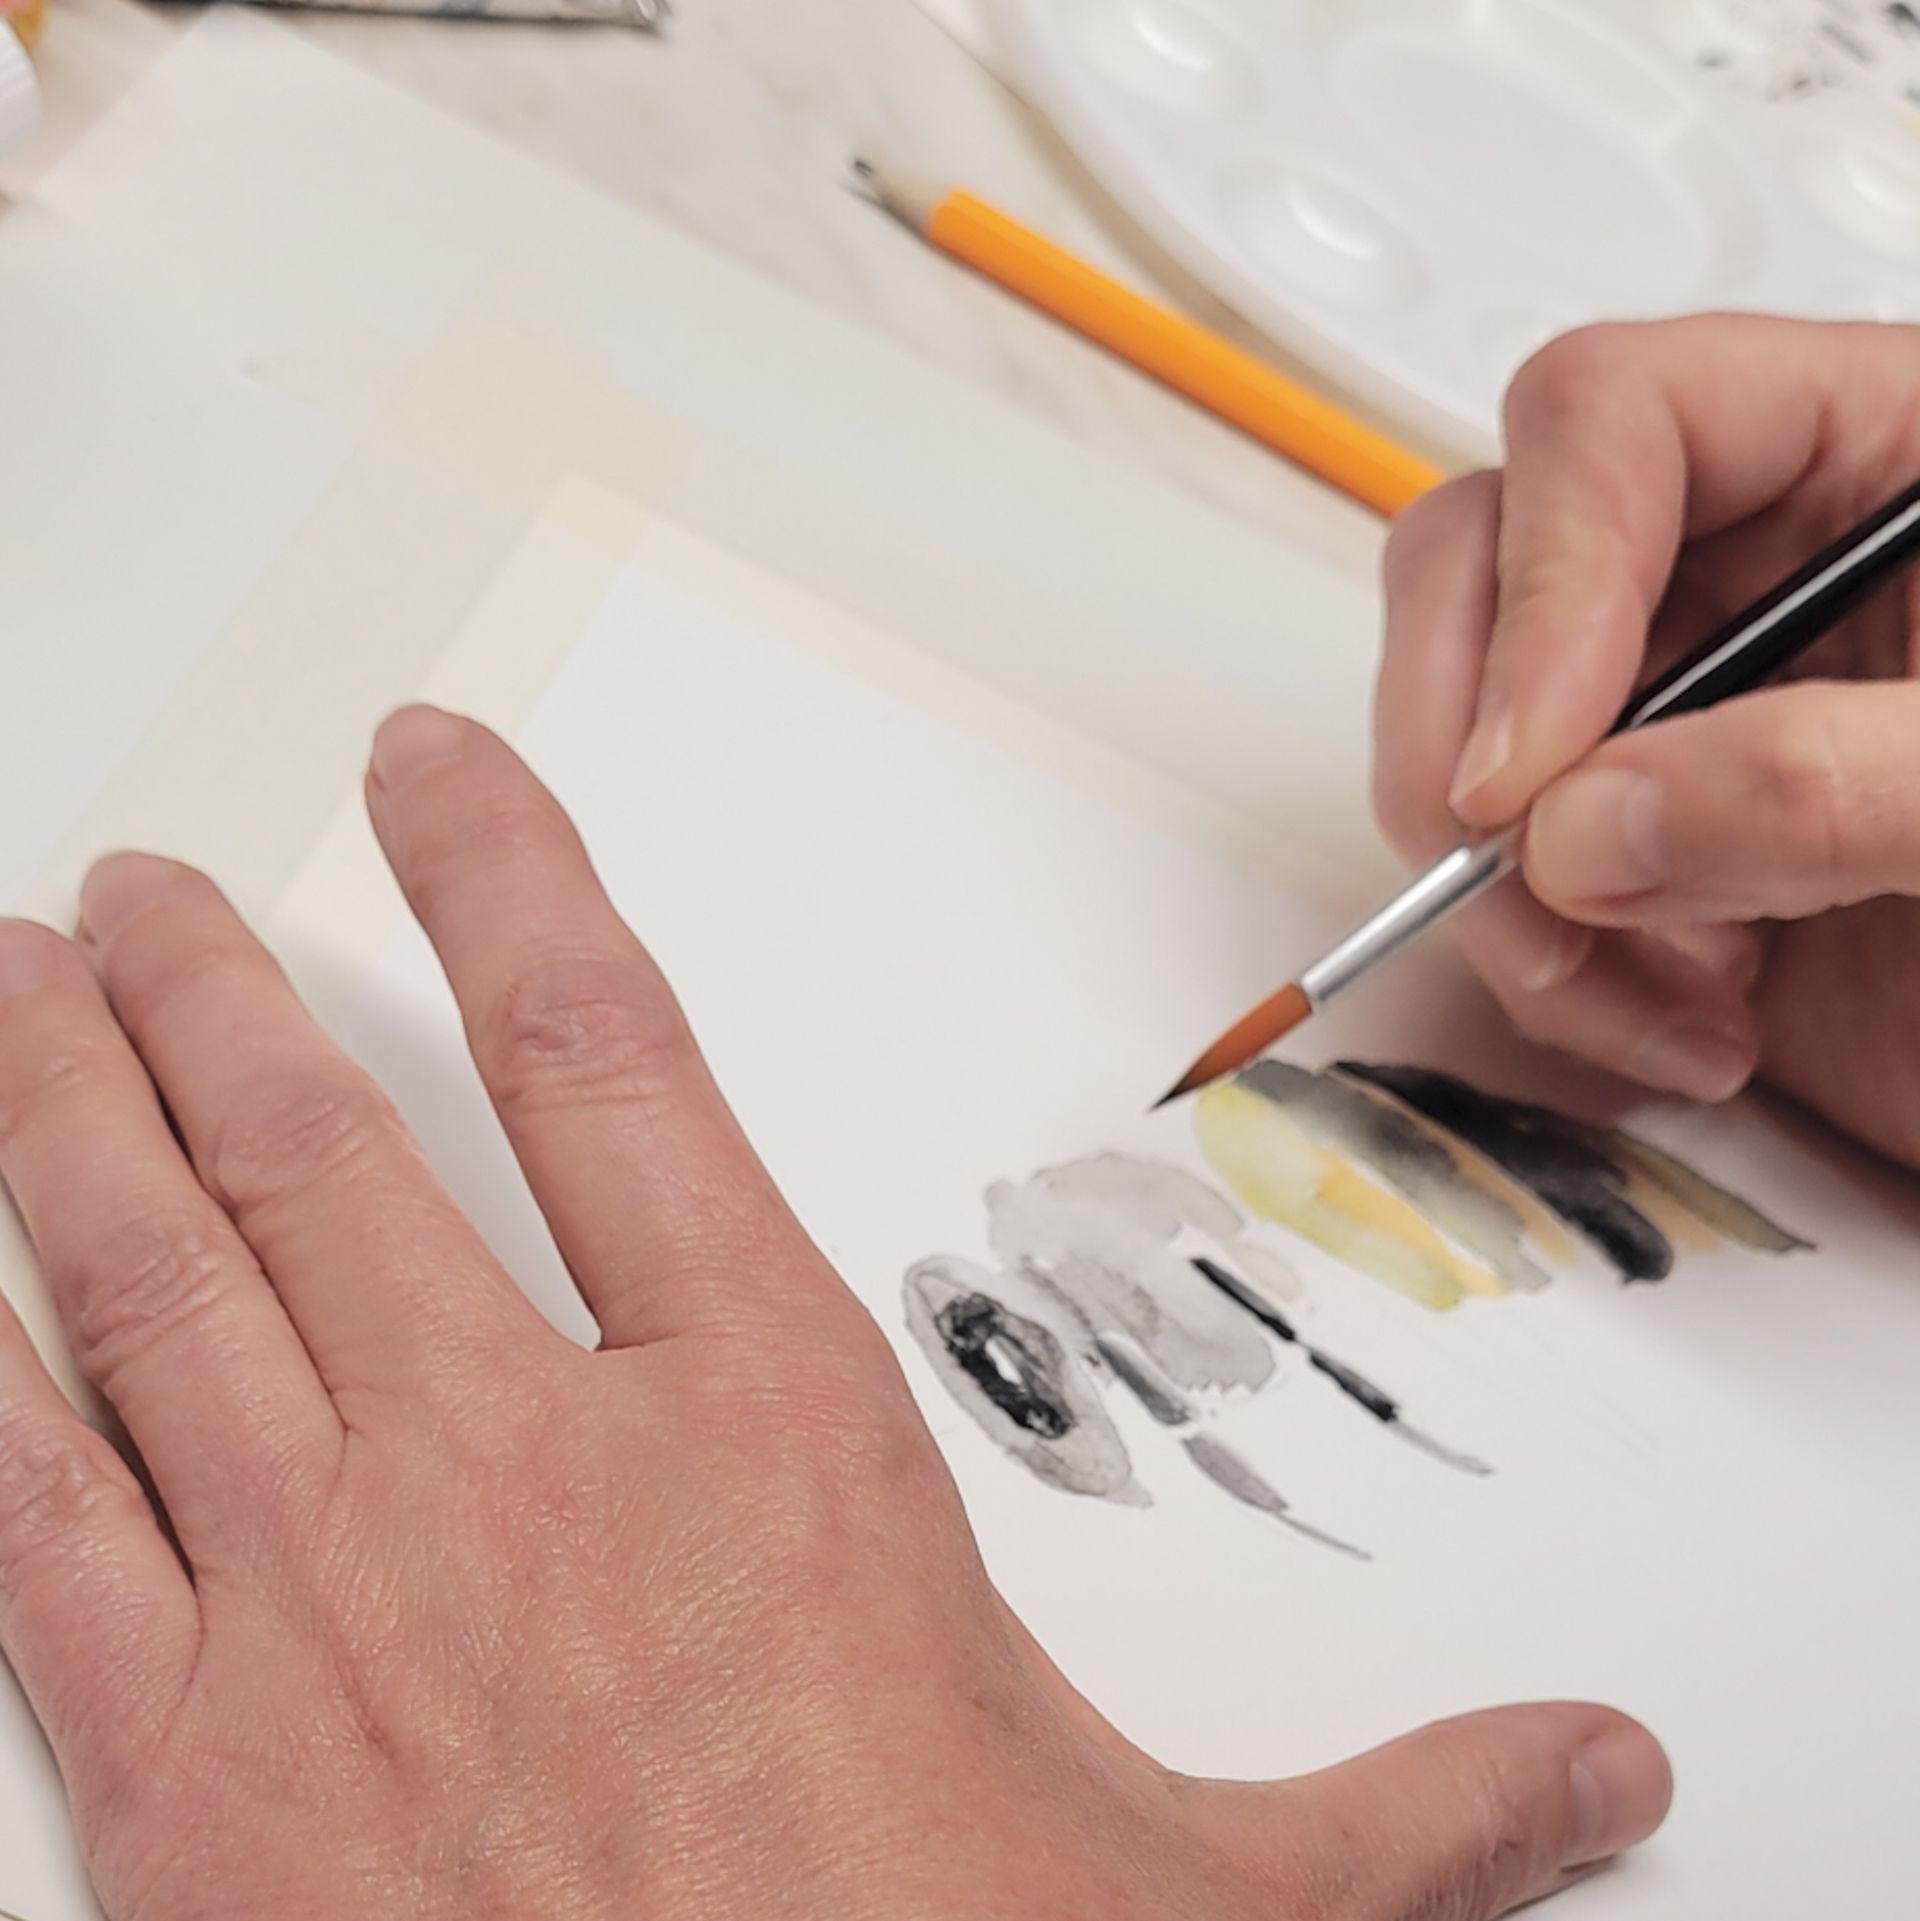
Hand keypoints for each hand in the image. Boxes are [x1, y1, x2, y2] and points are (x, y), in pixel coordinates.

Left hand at [0, 707, 1668, 1919]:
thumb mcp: (1207, 1901)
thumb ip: (1396, 1808)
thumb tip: (1585, 1771)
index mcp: (758, 1440)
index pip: (606, 1049)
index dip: (504, 872)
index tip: (426, 768)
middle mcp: (519, 1484)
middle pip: (319, 1148)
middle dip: (207, 990)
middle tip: (130, 892)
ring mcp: (328, 1612)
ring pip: (153, 1286)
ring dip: (70, 1119)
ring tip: (16, 992)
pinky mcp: (189, 1777)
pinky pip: (39, 1520)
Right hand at [1376, 316, 1919, 1166]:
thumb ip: (1837, 783)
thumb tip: (1589, 826)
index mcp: (1881, 454)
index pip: (1619, 423)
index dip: (1544, 581)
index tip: (1528, 769)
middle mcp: (1758, 567)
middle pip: (1487, 564)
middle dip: (1469, 743)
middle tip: (1515, 875)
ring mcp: (1691, 714)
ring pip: (1468, 737)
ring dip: (1511, 891)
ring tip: (1646, 988)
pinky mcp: (1662, 853)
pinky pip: (1517, 883)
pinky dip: (1556, 973)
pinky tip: (1684, 1020)